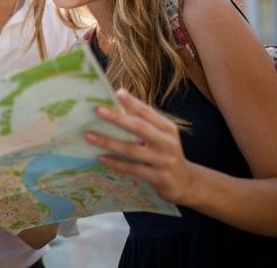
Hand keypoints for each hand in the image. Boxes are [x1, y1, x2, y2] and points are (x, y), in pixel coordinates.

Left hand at [84, 88, 196, 204]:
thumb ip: (145, 125)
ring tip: (89, 136)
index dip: (132, 102)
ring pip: (131, 150)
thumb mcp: (162, 137)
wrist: (187, 183)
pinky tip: (101, 157)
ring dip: (109, 142)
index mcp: (168, 129)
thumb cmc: (166, 155)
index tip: (117, 92)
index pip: (148, 113)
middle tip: (98, 110)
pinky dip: (115, 163)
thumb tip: (115, 110)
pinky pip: (132, 169)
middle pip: (139, 128)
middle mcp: (167, 143)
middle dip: (117, 118)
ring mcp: (163, 161)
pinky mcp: (159, 177)